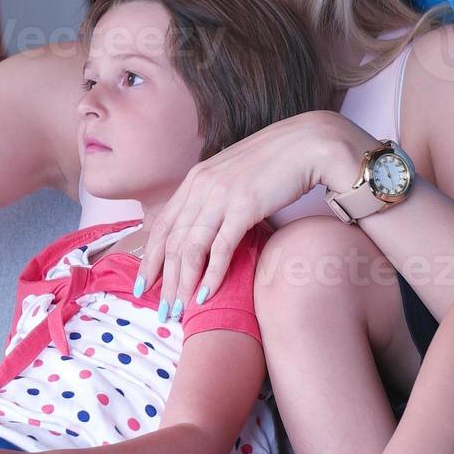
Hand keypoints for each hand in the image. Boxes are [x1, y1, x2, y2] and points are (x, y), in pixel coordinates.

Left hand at [136, 110, 371, 319]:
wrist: (308, 143)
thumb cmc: (275, 162)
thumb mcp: (233, 176)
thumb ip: (215, 196)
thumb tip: (206, 226)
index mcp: (195, 179)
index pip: (162, 224)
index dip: (149, 257)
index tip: (145, 283)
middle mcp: (201, 186)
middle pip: (171, 241)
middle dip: (162, 279)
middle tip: (161, 309)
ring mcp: (220, 196)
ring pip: (190, 248)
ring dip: (183, 283)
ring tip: (179, 310)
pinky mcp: (244, 207)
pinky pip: (220, 248)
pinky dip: (212, 275)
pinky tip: (206, 295)